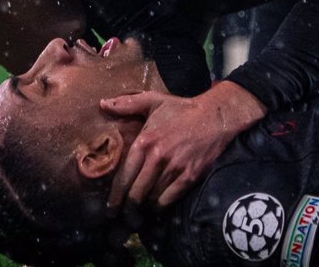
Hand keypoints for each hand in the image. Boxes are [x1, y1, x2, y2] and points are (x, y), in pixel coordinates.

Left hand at [100, 81, 265, 210]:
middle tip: (122, 216)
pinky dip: (160, 207)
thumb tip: (103, 104)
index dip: (114, 196)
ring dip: (144, 209)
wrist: (215, 117)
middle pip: (135, 193)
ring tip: (138, 214)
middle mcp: (157, 157)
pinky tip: (156, 208)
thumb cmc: (182, 109)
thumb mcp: (153, 101)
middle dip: (126, 208)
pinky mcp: (190, 177)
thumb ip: (127, 104)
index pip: (124, 176)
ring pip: (151, 198)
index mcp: (145, 141)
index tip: (110, 208)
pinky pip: (169, 200)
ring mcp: (175, 169)